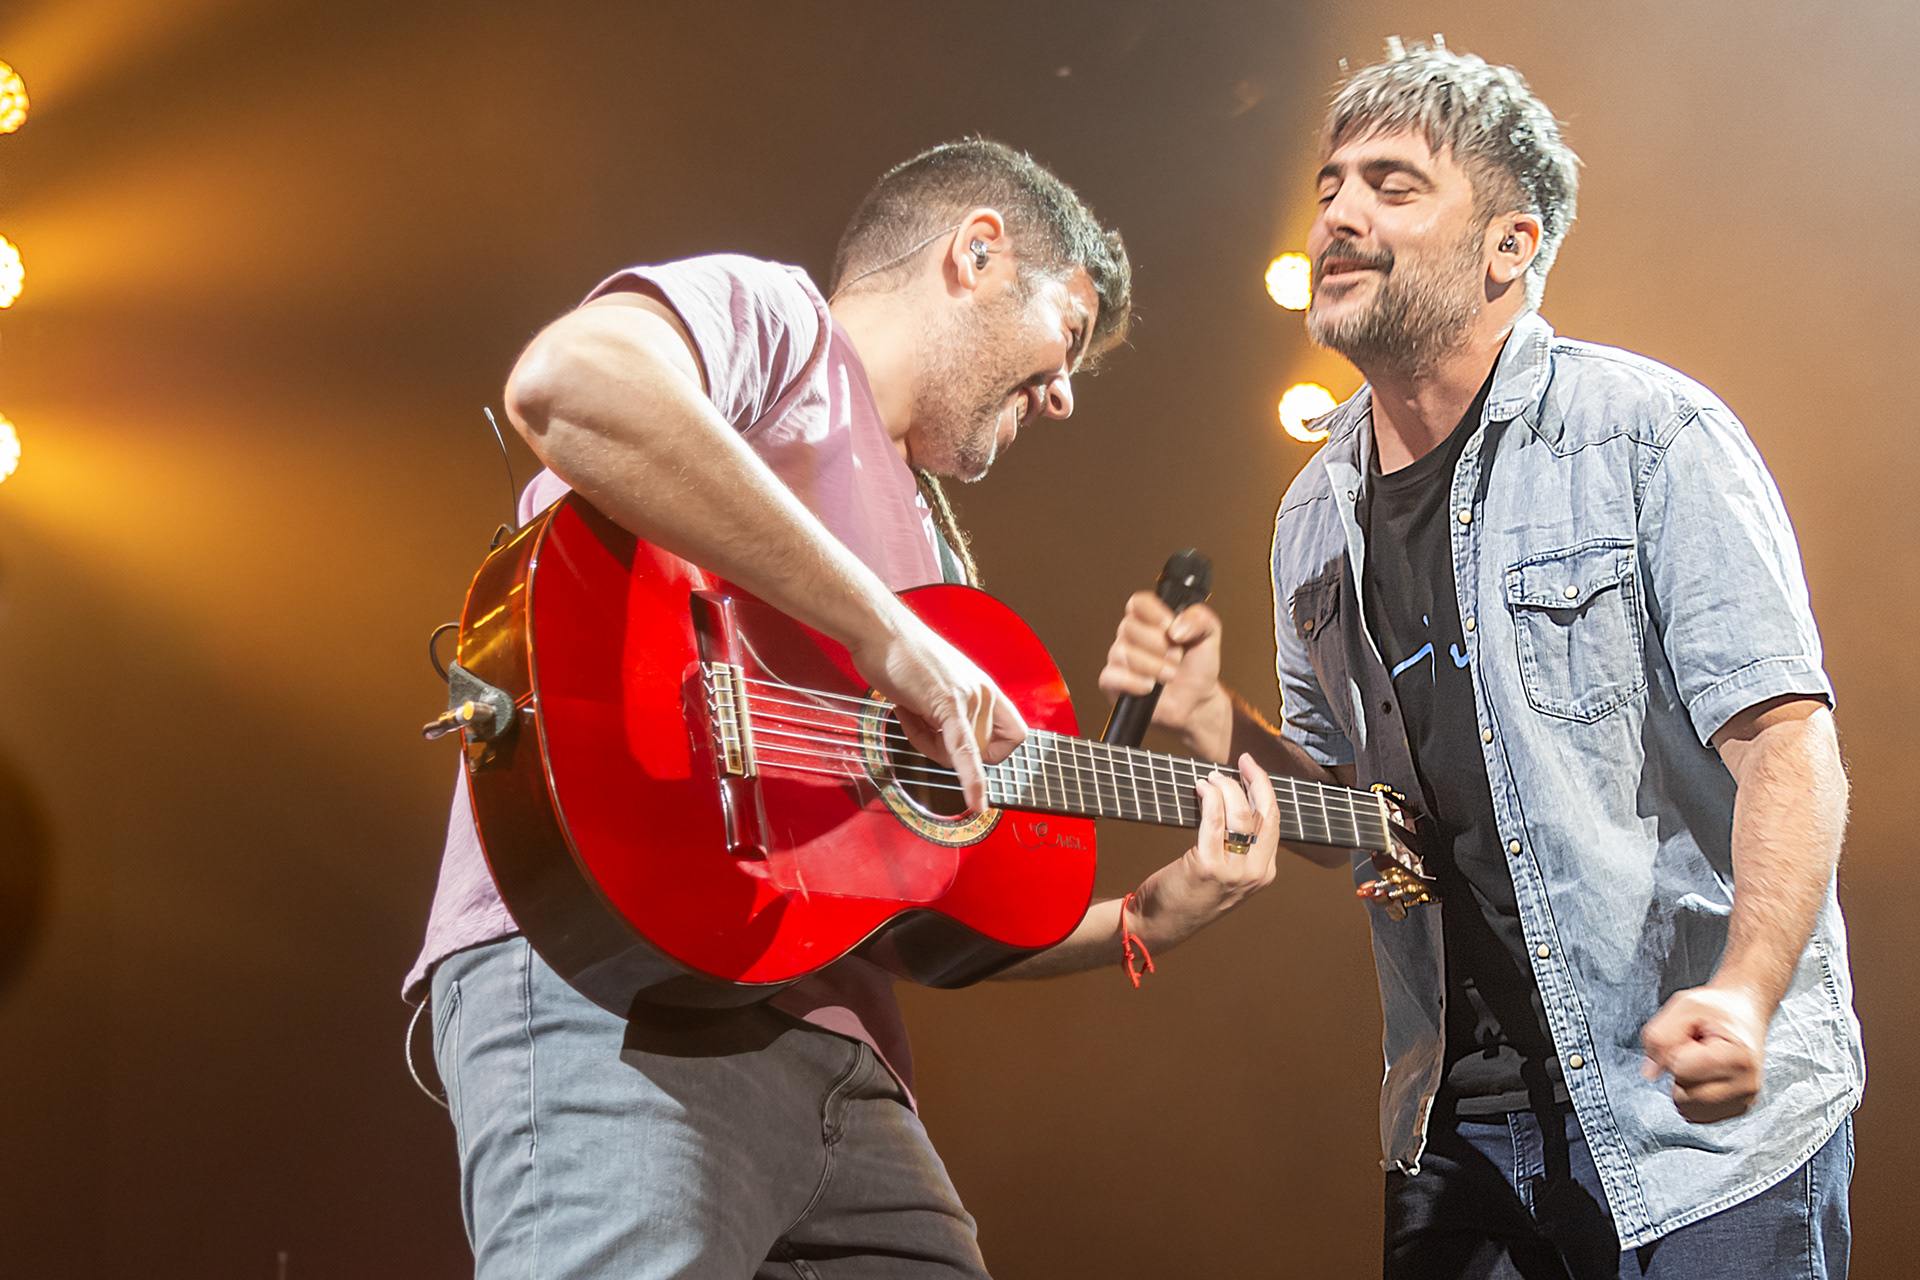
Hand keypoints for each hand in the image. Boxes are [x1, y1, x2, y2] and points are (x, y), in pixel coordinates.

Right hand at [848, 606, 1026, 812]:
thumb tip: (947, 742)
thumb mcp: (937, 688)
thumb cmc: (901, 656)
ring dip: (929, 745)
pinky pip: (964, 751)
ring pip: (962, 754)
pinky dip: (971, 779)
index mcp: (985, 690)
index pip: (1014, 737)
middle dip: (948, 751)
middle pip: (983, 752)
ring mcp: (969, 697)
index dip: (994, 753)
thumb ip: (951, 714)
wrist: (880, 629)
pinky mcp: (947, 703)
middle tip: (920, 724)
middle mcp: (984, 693)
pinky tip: (975, 801)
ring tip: (910, 711)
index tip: (968, 751)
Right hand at [1098, 592, 1230, 755]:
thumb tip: (1175, 627)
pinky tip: (1150, 687)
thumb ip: (1200, 619)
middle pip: (1129, 627)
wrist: (1196, 701)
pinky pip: (1111, 676)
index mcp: (1150, 618)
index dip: (1153, 613)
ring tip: (1169, 674)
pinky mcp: (1113, 682)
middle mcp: (1131, 635)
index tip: (1170, 626)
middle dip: (1159, 645)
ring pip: (1122, 652)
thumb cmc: (1198, 666)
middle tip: (1176, 657)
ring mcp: (1120, 658)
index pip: (1138, 602)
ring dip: (1152, 666)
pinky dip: (1133, 682)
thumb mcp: (1210, 635)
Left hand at [1132, 754, 1281, 946]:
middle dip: (1256, 780)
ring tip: (1210, 777)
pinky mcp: (1209, 867)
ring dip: (1226, 787)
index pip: (1274, 822)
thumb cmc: (1186, 895)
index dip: (1265, 790)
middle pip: (1265, 814)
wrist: (1158, 925)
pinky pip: (1214, 820)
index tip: (1251, 768)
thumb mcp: (1224, 874)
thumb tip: (1232, 797)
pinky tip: (1200, 787)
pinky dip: (1209, 797)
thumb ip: (1236, 845)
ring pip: (1241, 814)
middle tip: (1243, 761)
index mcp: (1263, 873)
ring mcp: (1234, 873)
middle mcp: (1254, 874)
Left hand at [1639, 984, 1768, 1122]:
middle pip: (1685, 1095)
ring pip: (1690, 1110)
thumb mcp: (1684, 1006)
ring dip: (1684, 1085)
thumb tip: (1650, 1073)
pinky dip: (1693, 1097)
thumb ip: (1659, 1037)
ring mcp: (1744, 1100)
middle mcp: (1746, 1084)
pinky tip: (1705, 1075)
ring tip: (1701, 1061)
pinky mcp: (1738, 1108)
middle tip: (1695, 1049)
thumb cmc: (1716, 1008)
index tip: (1691, 1036)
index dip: (1673, 1050)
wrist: (1744, 1011)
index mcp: (1738, 1057)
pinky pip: (1698, 1115)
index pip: (1680, 1068)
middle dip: (1678, 1071)